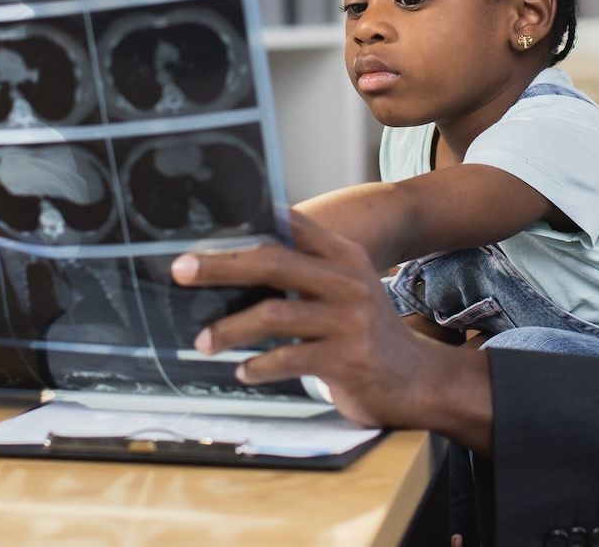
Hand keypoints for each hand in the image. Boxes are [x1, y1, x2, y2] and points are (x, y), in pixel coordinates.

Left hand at [173, 212, 494, 450]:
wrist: (416, 379)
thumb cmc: (365, 333)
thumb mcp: (345, 290)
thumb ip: (306, 272)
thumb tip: (238, 262)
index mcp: (344, 257)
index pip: (293, 225)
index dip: (250, 218)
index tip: (208, 222)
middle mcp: (347, 282)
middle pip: (273, 261)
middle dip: (220, 264)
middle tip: (182, 270)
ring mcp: (348, 320)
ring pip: (273, 314)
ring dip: (230, 329)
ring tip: (204, 341)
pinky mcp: (347, 359)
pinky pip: (288, 359)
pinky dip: (259, 367)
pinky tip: (244, 371)